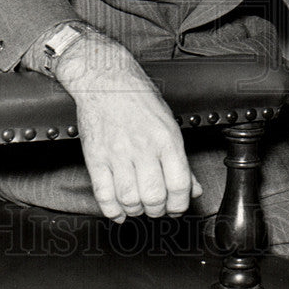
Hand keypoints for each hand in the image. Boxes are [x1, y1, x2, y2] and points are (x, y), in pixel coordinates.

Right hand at [53, 32, 201, 221]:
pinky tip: (118, 210)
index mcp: (166, 138)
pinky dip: (112, 210)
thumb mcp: (168, 122)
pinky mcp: (95, 157)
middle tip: (157, 206)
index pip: (179, 185)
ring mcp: (117, 153)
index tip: (177, 206)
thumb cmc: (138, 96)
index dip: (180, 204)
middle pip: (154, 197)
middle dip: (158, 209)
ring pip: (129, 200)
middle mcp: (143, 147)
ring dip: (136, 210)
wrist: (105, 78)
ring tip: (138, 205)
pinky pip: (103, 195)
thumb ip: (181, 159)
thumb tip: (193, 188)